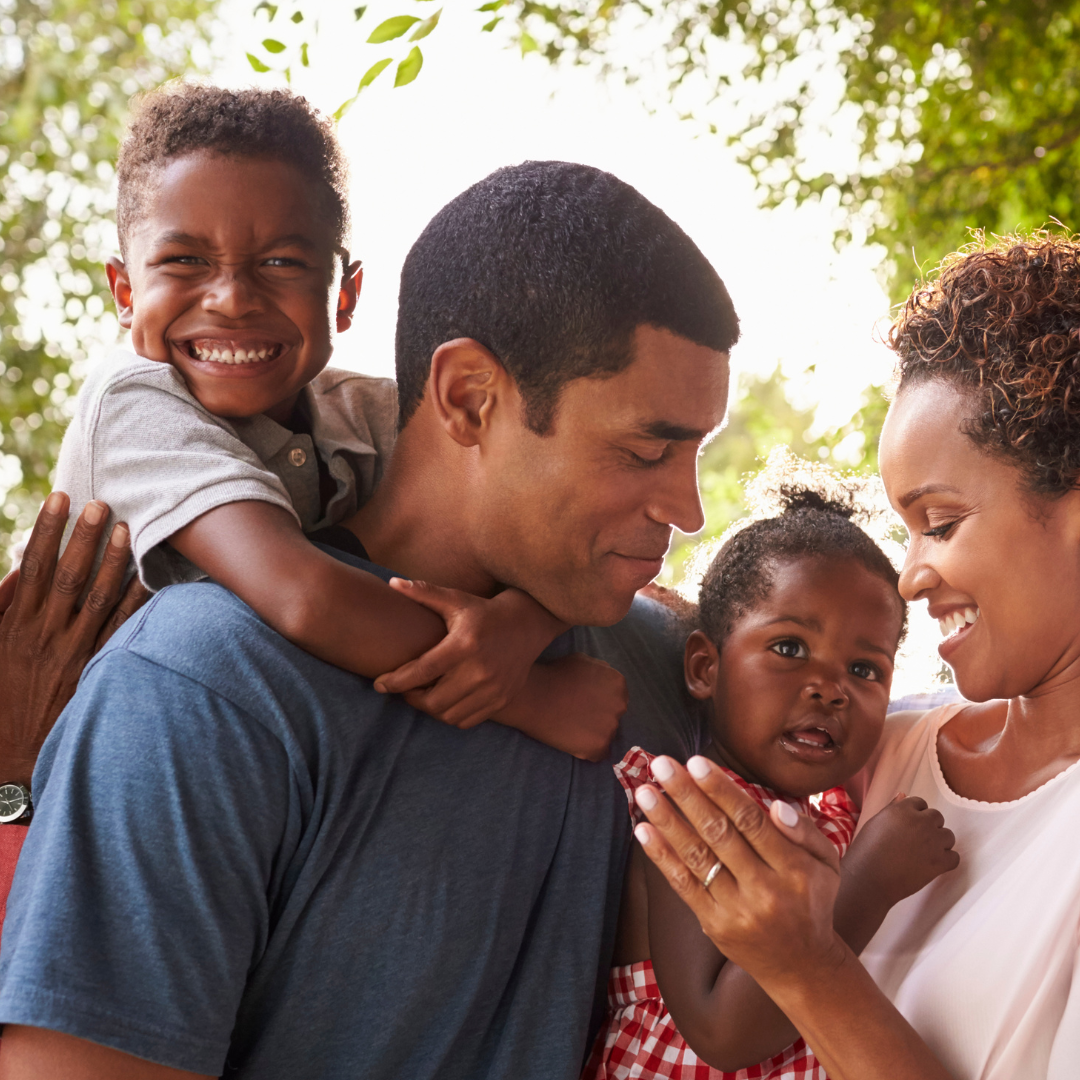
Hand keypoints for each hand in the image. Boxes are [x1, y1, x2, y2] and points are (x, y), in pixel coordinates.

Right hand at [0, 492, 149, 785]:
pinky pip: (120, 630)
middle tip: (102, 503)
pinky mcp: (96, 670)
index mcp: (12, 625)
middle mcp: (44, 635)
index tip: (58, 498)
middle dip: (84, 537)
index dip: (45, 530)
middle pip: (67, 575)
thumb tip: (15, 570)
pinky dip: (135, 602)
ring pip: (97, 598)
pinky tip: (150, 576)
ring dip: (114, 562)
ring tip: (128, 529)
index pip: (30, 566)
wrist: (10, 757)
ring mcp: (73, 653)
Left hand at [374, 580, 564, 727]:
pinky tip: (445, 700)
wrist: (528, 624)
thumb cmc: (484, 611)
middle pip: (433, 700)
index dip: (396, 681)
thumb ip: (423, 593)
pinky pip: (467, 720)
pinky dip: (451, 715)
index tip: (380, 684)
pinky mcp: (502, 699)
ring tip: (424, 694)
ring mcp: (493, 688)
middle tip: (404, 689)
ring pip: (449, 715)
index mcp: (464, 644)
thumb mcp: (455, 599)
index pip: (422, 671)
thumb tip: (392, 583)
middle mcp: (480, 670)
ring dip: (430, 709)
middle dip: (412, 698)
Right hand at [504, 653, 626, 760]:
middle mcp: (619, 705)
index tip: (585, 705)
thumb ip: (600, 673)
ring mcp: (610, 727)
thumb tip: (603, 685)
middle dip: (599, 718)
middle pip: (613, 717)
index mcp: (617, 683)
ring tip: (571, 729)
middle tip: (577, 717)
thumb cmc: (553, 675)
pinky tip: (572, 741)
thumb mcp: (583, 662)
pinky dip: (587, 751)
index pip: (617, 698)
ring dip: (593, 734)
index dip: (600, 703)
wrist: (533, 695)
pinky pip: (599, 754)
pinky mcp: (598, 746)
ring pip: (606, 735)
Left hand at [632, 754, 845, 984]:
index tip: (697, 762)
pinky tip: (644, 830)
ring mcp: (736, 909)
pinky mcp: (713, 924)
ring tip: (645, 792)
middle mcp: (764, 890)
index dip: (722, 790)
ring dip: (667, 821)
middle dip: (688, 796)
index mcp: (794, 870)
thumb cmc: (812, 902)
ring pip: (697, 857)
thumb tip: (776, 807)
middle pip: (719, 834)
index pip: (751, 821)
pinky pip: (683, 885)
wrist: (802, 967)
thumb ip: (806, 832)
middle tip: (662, 765)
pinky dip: (661, 856)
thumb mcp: (827, 864)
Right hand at [843, 794, 958, 908]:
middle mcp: (920, 822)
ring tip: (924, 853)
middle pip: (936, 817)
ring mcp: (932, 842)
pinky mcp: (940, 862)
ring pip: (948, 836)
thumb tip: (904, 795)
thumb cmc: (866, 850)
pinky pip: (954, 857)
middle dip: (929, 827)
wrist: (869, 878)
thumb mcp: (875, 822)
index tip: (908, 827)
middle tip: (916, 841)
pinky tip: (933, 865)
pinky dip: (947, 861)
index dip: (915, 815)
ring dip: (939, 842)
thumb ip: (892, 808)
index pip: (920, 803)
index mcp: (902, 810)